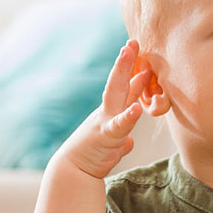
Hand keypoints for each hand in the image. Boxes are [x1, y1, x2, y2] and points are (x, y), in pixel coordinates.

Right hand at [54, 39, 152, 178]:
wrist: (74, 172)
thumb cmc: (92, 156)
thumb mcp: (112, 145)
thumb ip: (121, 138)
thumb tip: (129, 142)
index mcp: (112, 111)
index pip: (125, 87)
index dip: (132, 69)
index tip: (138, 50)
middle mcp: (108, 111)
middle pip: (119, 82)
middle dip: (126, 61)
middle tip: (133, 41)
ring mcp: (107, 121)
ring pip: (118, 95)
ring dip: (126, 76)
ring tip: (134, 60)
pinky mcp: (107, 137)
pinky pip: (119, 126)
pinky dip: (128, 117)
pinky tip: (137, 108)